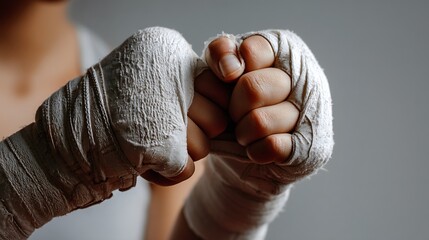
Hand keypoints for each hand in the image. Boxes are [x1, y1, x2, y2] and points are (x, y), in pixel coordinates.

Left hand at [203, 30, 333, 190]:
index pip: (253, 50)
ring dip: (243, 133)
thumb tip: (231, 68)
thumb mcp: (221, 72)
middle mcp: (306, 77)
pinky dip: (256, 151)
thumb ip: (220, 53)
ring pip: (260, 122)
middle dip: (234, 107)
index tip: (226, 81)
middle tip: (235, 115)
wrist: (244, 154)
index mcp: (285, 51)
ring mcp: (312, 113)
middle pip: (252, 89)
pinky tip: (257, 149)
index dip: (229, 69)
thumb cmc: (234, 104)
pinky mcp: (310, 147)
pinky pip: (271, 146)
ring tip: (246, 133)